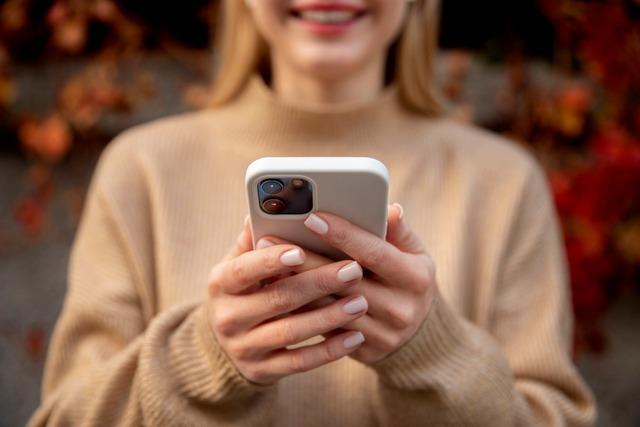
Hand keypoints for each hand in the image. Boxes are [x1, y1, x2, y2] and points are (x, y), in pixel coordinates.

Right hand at [206, 217, 368, 384]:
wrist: (230, 343)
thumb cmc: (246, 288)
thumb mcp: (241, 263)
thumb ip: (255, 238)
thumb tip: (268, 205)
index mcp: (221, 282)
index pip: (243, 269)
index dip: (270, 260)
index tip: (300, 251)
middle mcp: (227, 316)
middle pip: (276, 298)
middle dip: (318, 283)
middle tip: (354, 270)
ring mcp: (244, 347)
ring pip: (291, 332)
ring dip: (328, 317)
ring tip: (360, 302)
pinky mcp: (262, 371)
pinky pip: (299, 362)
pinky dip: (329, 350)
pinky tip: (355, 336)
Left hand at [259, 204, 436, 364]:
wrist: (419, 334)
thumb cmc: (408, 280)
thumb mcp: (414, 254)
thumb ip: (399, 232)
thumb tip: (389, 209)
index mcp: (416, 278)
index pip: (374, 252)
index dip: (343, 235)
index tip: (311, 218)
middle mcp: (402, 309)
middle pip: (344, 281)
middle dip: (305, 259)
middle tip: (269, 240)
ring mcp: (384, 335)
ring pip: (330, 308)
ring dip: (296, 286)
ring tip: (266, 266)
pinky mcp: (367, 352)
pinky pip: (327, 330)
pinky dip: (302, 310)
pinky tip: (279, 293)